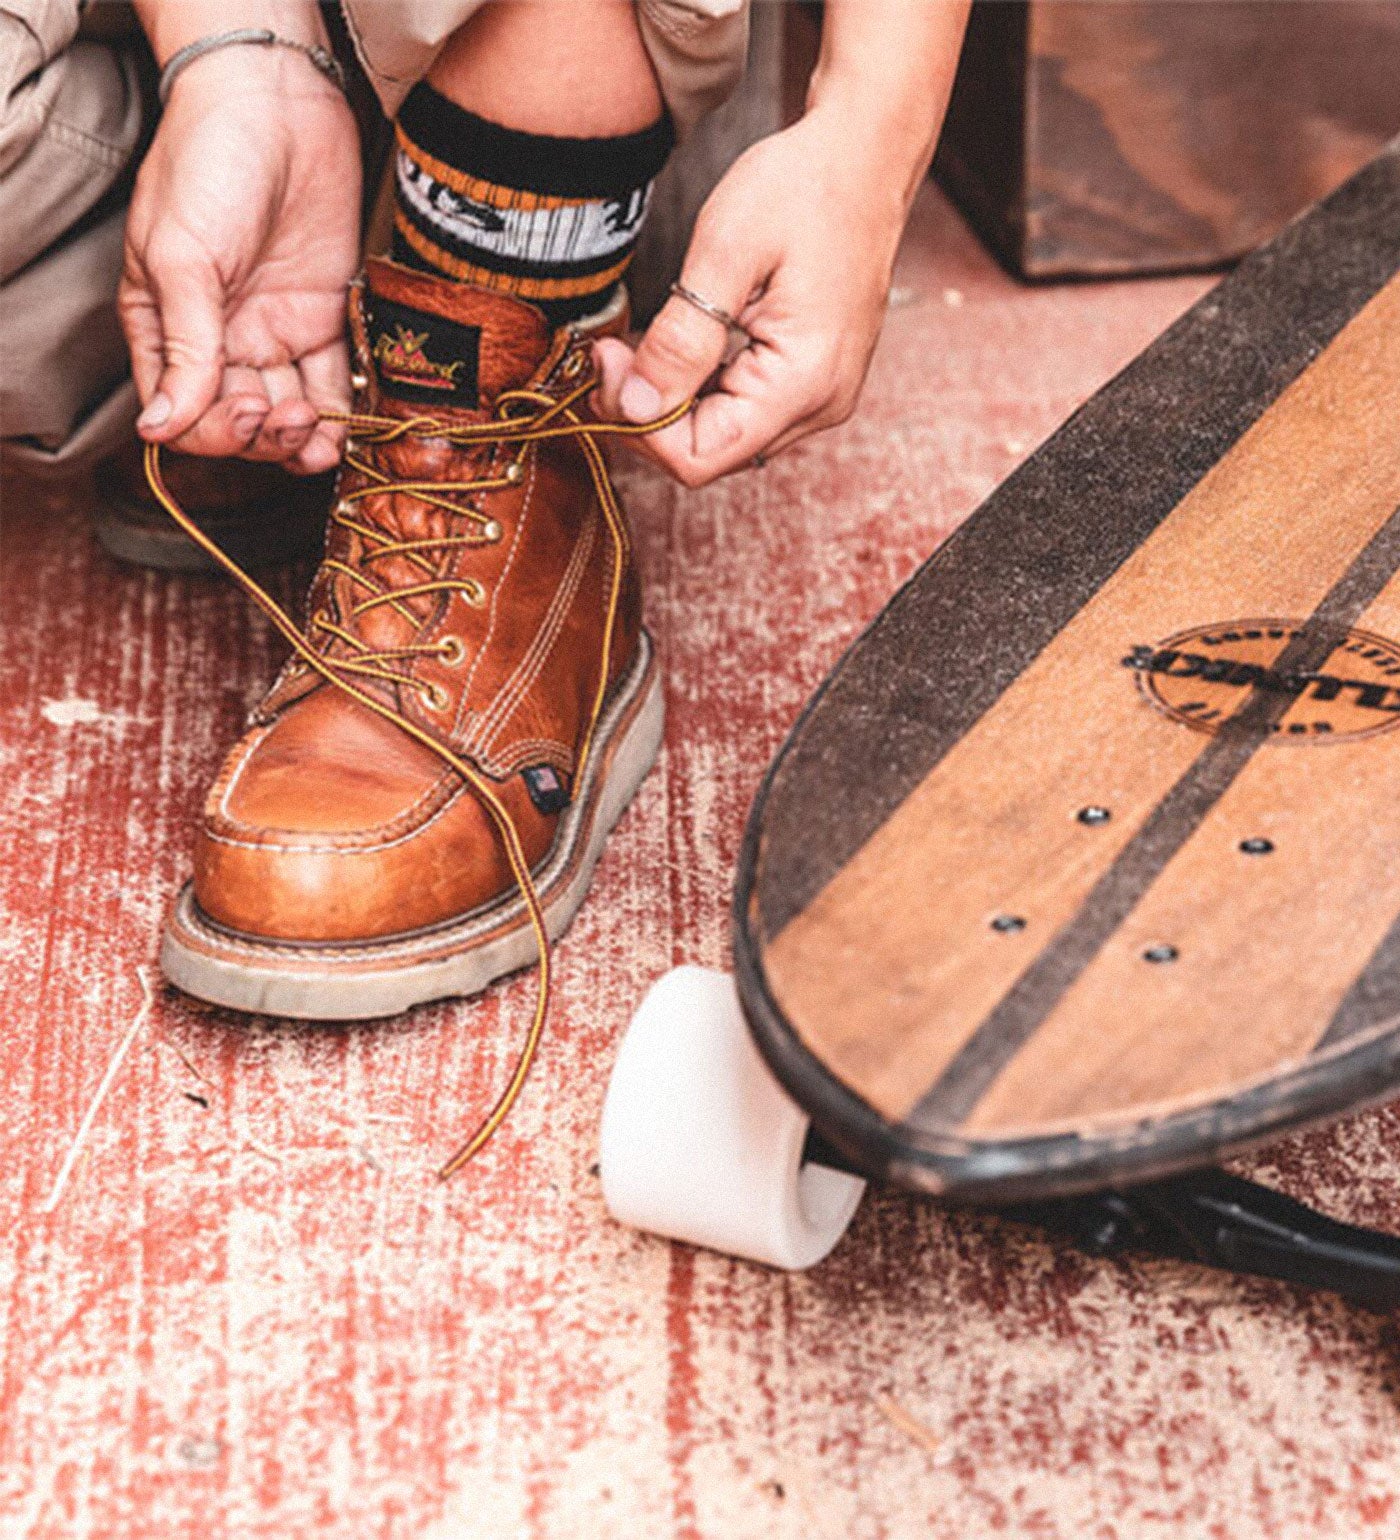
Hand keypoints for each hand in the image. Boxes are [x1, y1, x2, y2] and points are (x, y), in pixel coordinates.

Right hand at [118, 48, 360, 471]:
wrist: (277, 106)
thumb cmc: (208, 166)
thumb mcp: (180, 259)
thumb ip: (183, 347)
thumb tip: (160, 426)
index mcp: (165, 328)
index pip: (182, 414)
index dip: (212, 431)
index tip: (242, 408)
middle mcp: (217, 339)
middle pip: (237, 425)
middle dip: (261, 437)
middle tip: (285, 414)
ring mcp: (271, 333)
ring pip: (285, 417)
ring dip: (299, 441)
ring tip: (314, 429)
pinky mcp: (322, 321)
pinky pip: (329, 386)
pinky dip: (337, 417)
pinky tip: (342, 429)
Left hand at [592, 101, 908, 487]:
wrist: (863, 159)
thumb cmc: (804, 189)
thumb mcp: (726, 251)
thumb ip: (680, 338)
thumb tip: (633, 407)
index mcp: (803, 382)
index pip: (700, 457)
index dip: (639, 424)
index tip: (607, 364)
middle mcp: (820, 406)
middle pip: (709, 454)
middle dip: (648, 413)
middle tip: (611, 352)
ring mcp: (820, 399)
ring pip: (722, 438)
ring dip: (670, 404)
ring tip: (637, 347)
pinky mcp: (812, 384)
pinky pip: (742, 413)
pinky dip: (699, 391)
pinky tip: (678, 349)